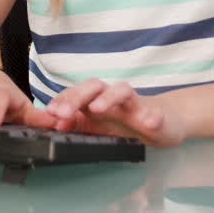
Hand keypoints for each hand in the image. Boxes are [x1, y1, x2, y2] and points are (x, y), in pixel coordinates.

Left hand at [45, 79, 185, 146]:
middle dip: (77, 97)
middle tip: (64, 113)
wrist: (163, 121)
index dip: (62, 100)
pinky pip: (154, 113)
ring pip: (122, 91)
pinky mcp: (155, 114)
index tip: (50, 112)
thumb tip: (52, 122)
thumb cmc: (125, 122)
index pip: (75, 93)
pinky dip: (151, 116)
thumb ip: (74, 123)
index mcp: (96, 100)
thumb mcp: (96, 126)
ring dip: (108, 98)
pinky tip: (148, 122)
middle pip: (94, 87)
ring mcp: (135, 104)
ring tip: (97, 109)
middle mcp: (113, 98)